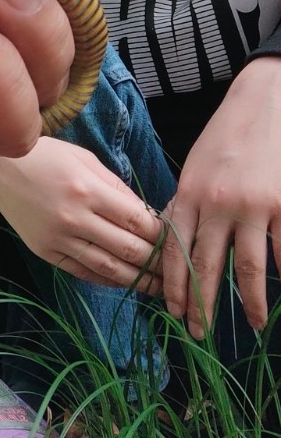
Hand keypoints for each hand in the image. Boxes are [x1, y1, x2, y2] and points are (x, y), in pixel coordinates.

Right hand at [0, 137, 163, 289]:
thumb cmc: (45, 155)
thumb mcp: (85, 159)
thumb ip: (117, 187)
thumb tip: (146, 216)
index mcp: (87, 189)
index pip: (137, 221)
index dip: (162, 236)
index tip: (178, 243)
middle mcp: (74, 217)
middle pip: (128, 248)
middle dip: (157, 262)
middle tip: (177, 271)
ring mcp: (58, 238)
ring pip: (108, 268)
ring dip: (139, 281)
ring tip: (160, 288)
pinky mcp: (45, 252)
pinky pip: (84, 272)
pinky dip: (108, 280)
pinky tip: (125, 282)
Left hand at [162, 57, 280, 335]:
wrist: (265, 102)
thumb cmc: (227, 137)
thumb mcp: (195, 168)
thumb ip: (188, 204)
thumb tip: (176, 241)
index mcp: (189, 194)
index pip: (174, 250)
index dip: (173, 286)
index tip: (174, 313)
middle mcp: (216, 203)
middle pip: (207, 266)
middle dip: (202, 305)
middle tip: (200, 335)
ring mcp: (252, 206)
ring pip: (249, 268)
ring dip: (251, 302)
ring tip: (255, 325)